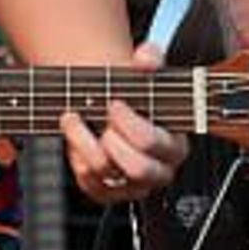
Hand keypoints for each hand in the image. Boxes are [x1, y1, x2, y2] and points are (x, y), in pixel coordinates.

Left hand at [59, 42, 188, 204]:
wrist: (113, 110)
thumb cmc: (136, 95)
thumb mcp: (146, 73)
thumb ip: (151, 59)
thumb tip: (145, 57)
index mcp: (175, 146)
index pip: (153, 144)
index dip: (130, 123)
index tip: (115, 103)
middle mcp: (158, 171)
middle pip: (137, 167)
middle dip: (113, 139)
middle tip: (102, 115)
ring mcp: (132, 186)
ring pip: (106, 171)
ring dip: (82, 139)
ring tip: (73, 116)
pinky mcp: (108, 192)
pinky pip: (88, 181)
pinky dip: (76, 155)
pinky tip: (75, 134)